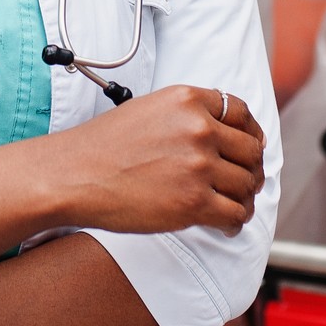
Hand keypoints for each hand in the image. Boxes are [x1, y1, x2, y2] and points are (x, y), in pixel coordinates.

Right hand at [45, 85, 265, 235]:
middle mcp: (199, 129)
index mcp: (188, 100)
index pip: (241, 113)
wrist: (74, 175)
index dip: (251, 133)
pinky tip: (223, 224)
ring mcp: (199, 166)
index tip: (249, 148)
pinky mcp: (194, 203)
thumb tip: (224, 135)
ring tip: (233, 206)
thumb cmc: (105, 146)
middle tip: (244, 183)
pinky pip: (236, 214)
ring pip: (247, 184)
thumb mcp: (150, 109)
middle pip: (251, 151)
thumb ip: (188, 116)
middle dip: (251, 169)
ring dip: (244, 198)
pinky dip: (234, 222)